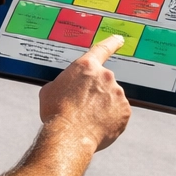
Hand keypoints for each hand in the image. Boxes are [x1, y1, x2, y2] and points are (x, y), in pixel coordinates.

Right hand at [38, 35, 130, 151]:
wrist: (69, 136)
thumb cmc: (57, 113)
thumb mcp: (50, 90)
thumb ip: (62, 83)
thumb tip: (64, 88)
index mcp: (86, 67)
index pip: (102, 49)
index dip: (112, 43)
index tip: (119, 39)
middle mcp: (105, 76)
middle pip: (103, 82)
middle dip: (96, 93)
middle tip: (83, 107)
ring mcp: (117, 93)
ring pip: (112, 99)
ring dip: (103, 106)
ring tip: (88, 119)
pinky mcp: (125, 110)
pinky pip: (119, 113)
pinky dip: (110, 119)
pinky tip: (97, 125)